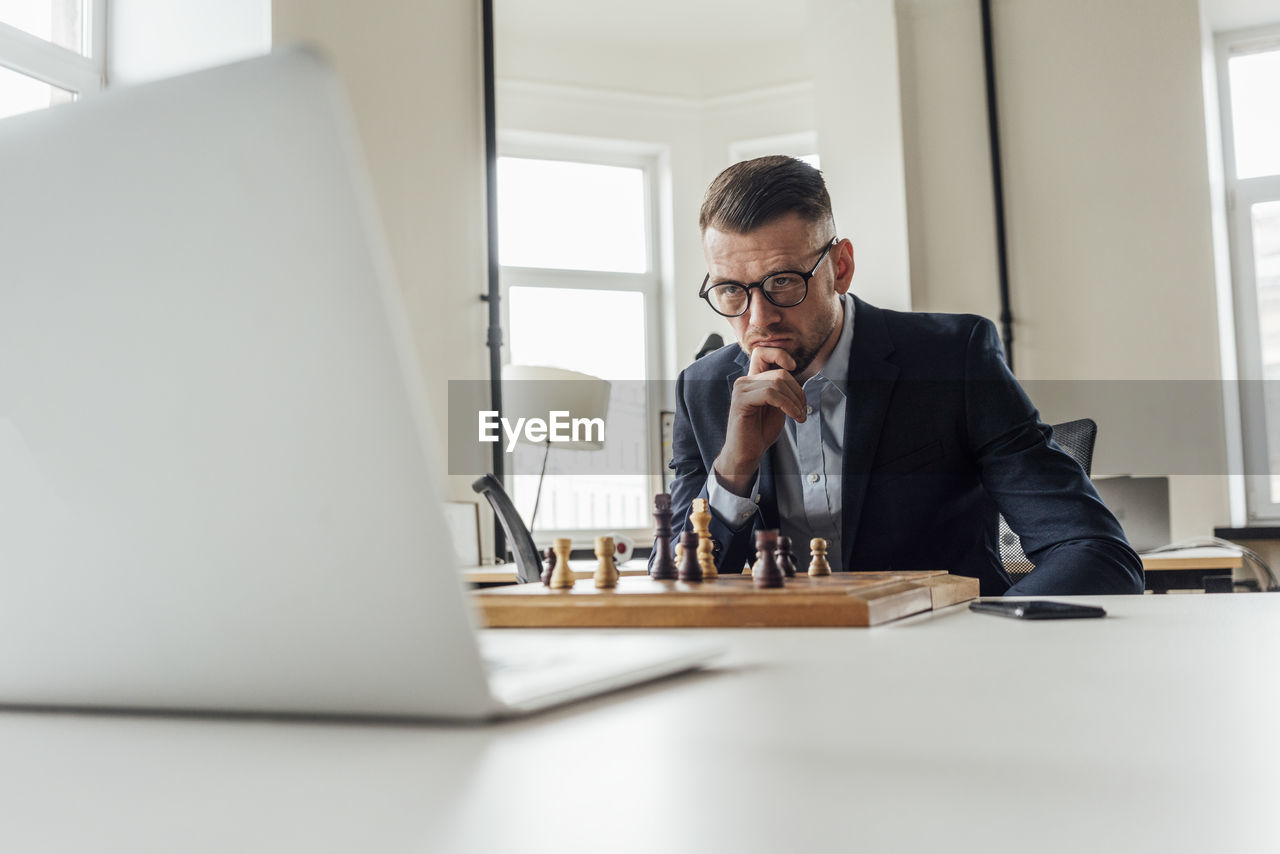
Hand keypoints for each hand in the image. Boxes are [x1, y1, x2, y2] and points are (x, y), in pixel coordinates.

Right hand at [713, 346, 806, 495]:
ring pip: (777, 382)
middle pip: (780, 373)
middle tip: (803, 409)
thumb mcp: (777, 406)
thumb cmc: (760, 431)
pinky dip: (788, 405)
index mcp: (752, 380)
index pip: (762, 352)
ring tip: (799, 415)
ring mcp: (741, 390)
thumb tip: (797, 379)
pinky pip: (771, 394)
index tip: (793, 367)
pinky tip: (793, 416)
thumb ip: (782, 390)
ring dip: (794, 400)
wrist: (746, 453)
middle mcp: (744, 381)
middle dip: (798, 391)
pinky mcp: (741, 401)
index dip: (779, 354)